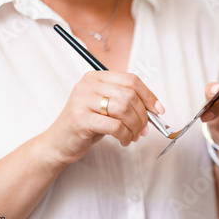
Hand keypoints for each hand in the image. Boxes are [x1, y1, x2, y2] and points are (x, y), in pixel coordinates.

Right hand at [43, 71, 164, 165]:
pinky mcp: (81, 118)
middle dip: (143, 115)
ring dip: (135, 127)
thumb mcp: (108, 108)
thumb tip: (156, 110)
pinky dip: (125, 135)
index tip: (159, 111)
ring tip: (134, 136)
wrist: (59, 142)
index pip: (131, 80)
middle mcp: (88, 84)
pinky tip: (124, 141)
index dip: (149, 96)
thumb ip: (128, 103)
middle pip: (129, 95)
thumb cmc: (88, 125)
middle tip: (144, 130)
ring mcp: (82, 100)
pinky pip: (115, 126)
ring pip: (124, 109)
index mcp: (96, 76)